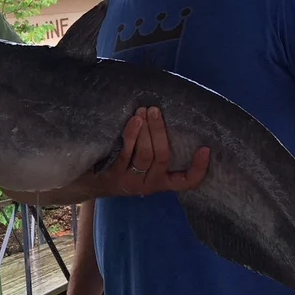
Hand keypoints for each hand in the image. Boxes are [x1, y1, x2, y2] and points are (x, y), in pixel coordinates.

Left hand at [93, 107, 209, 197]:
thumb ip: (155, 150)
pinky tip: (134, 121)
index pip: (186, 182)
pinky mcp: (113, 175)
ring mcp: (130, 181)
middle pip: (162, 158)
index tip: (205, 149)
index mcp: (160, 182)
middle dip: (161, 132)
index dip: (199, 168)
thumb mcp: (142, 166)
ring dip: (146, 130)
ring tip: (145, 111)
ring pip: (145, 155)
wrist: (89, 183)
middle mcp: (148, 185)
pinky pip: (125, 153)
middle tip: (157, 110)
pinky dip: (131, 135)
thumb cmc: (121, 167)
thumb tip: (164, 117)